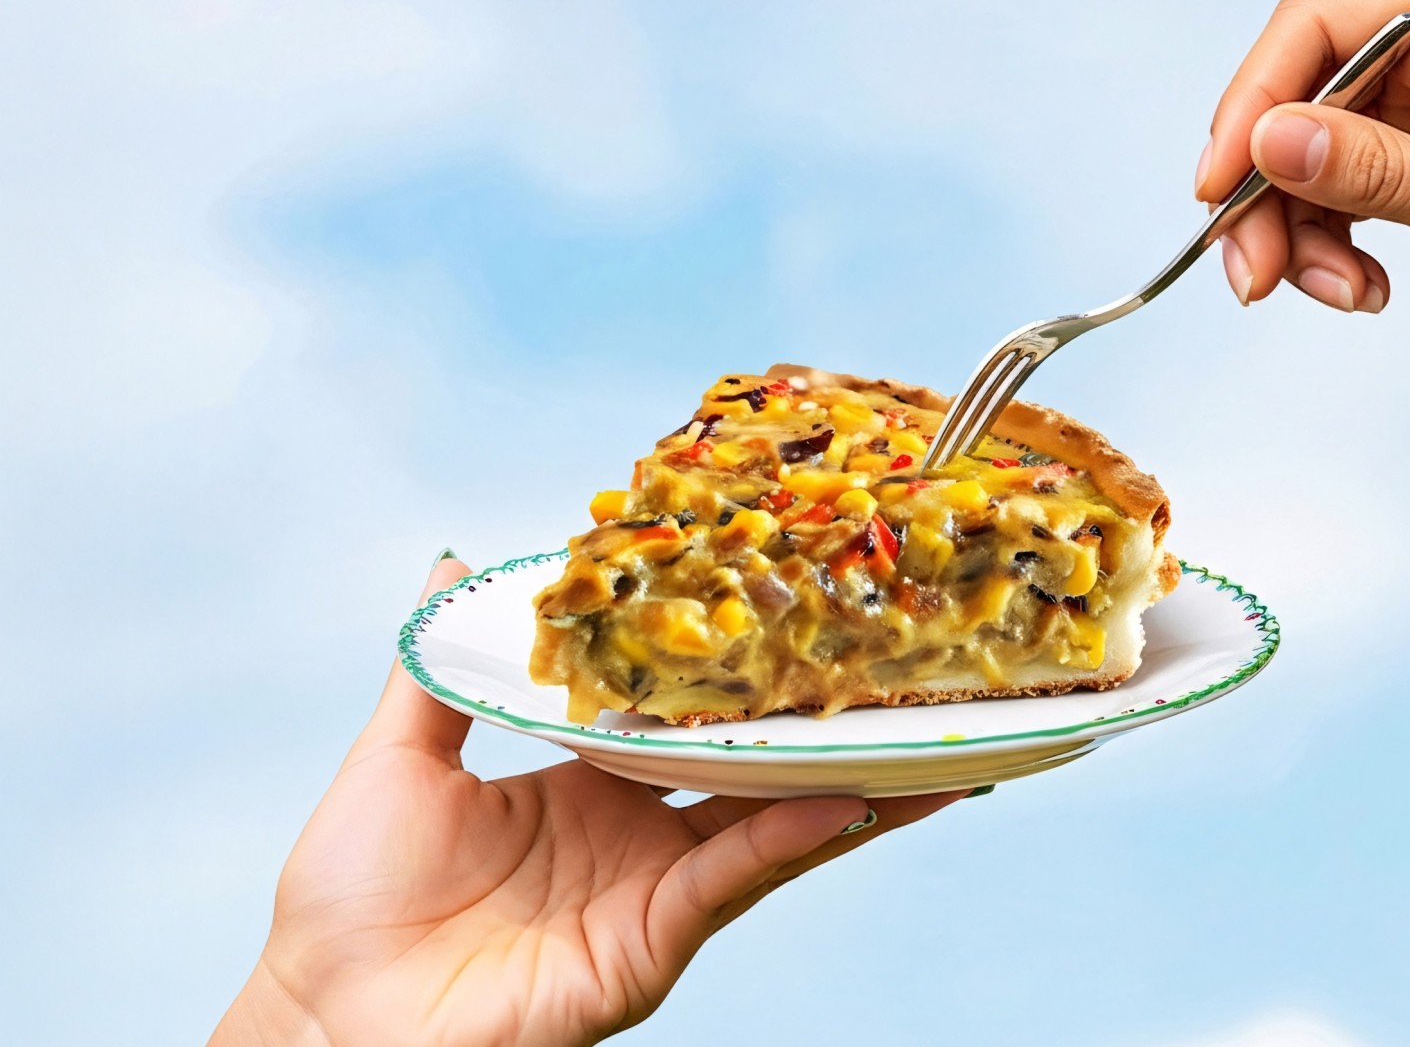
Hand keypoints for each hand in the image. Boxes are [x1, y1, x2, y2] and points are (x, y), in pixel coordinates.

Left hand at [211, 555, 963, 1046]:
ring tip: (923, 740)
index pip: (688, 719)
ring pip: (771, 823)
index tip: (800, 619)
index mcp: (589, 787)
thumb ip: (437, 666)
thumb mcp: (398, 757)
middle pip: (754, 769)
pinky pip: (733, 877)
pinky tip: (842, 798)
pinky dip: (790, 837)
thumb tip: (452, 566)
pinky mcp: (652, 942)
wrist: (327, 1012)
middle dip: (827, 732)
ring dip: (848, 786)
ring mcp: (654, 891)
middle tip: (901, 676)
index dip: (742, 677)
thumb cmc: (350, 897)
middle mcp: (638, 836)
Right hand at [1196, 0, 1409, 326]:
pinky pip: (1358, 170)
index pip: (1312, 26)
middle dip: (1272, 193)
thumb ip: (1372, 173)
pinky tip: (1366, 283)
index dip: (1248, 108)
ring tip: (1341, 294)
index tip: (1215, 196)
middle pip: (1305, 92)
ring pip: (1321, 141)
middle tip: (1259, 282)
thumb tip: (1263, 143)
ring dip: (1306, 227)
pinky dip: (1343, 232)